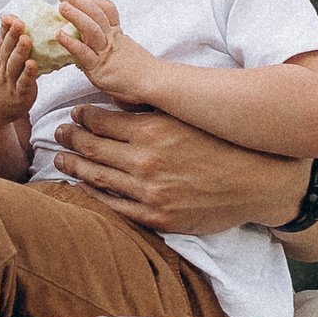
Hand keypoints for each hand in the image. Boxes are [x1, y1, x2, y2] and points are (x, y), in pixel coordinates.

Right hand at [0, 21, 41, 124]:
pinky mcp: (20, 94)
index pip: (1, 39)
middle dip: (13, 35)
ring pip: (14, 64)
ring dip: (20, 51)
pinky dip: (28, 74)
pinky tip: (32, 65)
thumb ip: (6, 42)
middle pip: (7, 49)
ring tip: (26, 39)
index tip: (11, 17)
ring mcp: (10, 81)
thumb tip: (16, 20)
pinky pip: (24, 83)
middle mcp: (2, 67)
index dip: (6, 28)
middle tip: (19, 22)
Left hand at [53, 0, 161, 105]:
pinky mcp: (99, 69)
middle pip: (97, 13)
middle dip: (79, 1)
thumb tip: (94, 43)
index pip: (107, 9)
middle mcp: (111, 40)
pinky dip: (71, 43)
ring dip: (75, 15)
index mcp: (117, 34)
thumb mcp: (126, 51)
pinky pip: (84, 53)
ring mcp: (106, 54)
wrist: (155, 84)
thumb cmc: (141, 73)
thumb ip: (112, 44)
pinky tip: (59, 35)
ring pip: (91, 29)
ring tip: (61, 6)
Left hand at [54, 101, 306, 234]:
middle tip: (59, 133)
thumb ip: (153, 110)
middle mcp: (146, 161)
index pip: (100, 120)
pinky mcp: (157, 218)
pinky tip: (83, 186)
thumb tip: (118, 98)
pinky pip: (114, 207)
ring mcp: (149, 193)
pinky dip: (93, 195)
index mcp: (153, 129)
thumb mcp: (188, 116)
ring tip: (61, 158)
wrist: (259, 182)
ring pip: (97, 177)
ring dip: (74, 166)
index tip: (75, 114)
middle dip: (70, 139)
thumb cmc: (224, 143)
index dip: (82, 116)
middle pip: (91, 147)